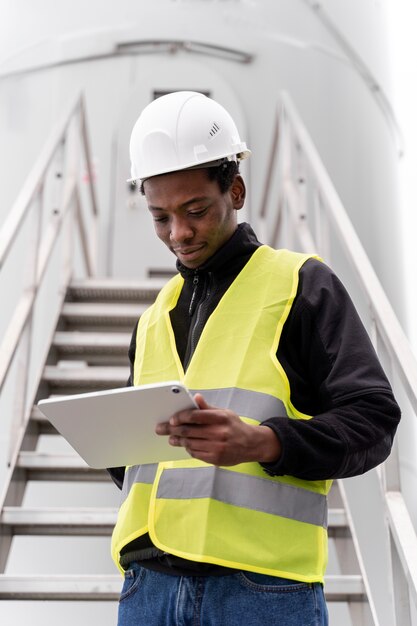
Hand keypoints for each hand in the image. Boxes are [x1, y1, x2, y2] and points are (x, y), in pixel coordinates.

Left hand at [155, 393, 280, 465]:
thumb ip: (207, 407)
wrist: (251, 444)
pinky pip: (196, 453)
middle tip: (162, 429)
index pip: (195, 416)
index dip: (181, 417)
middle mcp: (219, 433)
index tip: (172, 419)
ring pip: (190, 443)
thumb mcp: (224, 413)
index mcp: (220, 418)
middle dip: (172, 430)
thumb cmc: (235, 426)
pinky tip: (185, 445)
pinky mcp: (215, 458)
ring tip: (171, 438)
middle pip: (189, 431)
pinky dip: (188, 448)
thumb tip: (195, 397)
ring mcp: (217, 447)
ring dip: (178, 440)